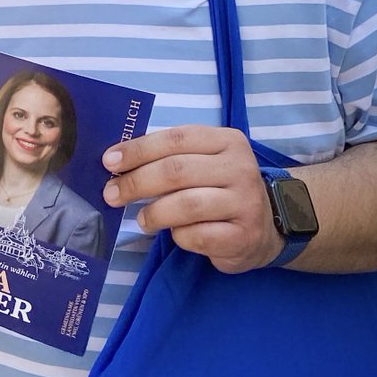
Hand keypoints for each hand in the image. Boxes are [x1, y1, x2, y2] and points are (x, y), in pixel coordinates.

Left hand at [102, 125, 281, 272]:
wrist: (267, 226)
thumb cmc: (220, 188)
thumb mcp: (202, 160)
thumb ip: (168, 156)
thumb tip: (115, 161)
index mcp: (227, 141)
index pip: (175, 139)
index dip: (138, 150)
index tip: (108, 162)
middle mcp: (240, 169)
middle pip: (175, 171)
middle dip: (136, 183)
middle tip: (111, 194)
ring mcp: (245, 203)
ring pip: (185, 205)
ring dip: (154, 213)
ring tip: (142, 219)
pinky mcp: (244, 237)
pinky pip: (197, 236)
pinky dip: (178, 236)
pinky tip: (176, 233)